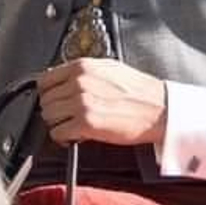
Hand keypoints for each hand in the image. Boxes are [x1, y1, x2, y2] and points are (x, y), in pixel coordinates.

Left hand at [37, 58, 166, 146]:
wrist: (160, 109)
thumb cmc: (140, 91)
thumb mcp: (109, 68)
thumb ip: (84, 71)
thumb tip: (63, 77)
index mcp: (83, 66)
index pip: (45, 79)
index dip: (48, 93)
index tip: (55, 100)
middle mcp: (79, 82)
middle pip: (45, 100)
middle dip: (54, 110)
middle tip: (66, 116)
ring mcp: (81, 103)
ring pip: (48, 117)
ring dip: (58, 124)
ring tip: (72, 125)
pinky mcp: (86, 123)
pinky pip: (58, 133)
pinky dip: (63, 138)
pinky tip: (76, 136)